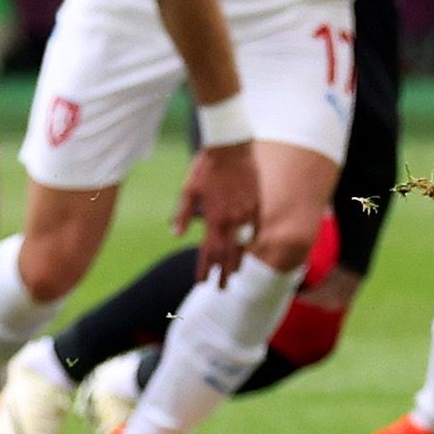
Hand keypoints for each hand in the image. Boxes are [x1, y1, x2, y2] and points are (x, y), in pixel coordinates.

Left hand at [175, 140, 260, 279]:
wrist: (231, 146)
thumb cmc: (206, 166)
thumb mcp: (189, 189)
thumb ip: (183, 214)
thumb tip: (177, 234)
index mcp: (213, 218)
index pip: (208, 251)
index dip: (204, 268)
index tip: (201, 282)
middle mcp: (232, 220)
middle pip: (227, 254)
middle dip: (223, 272)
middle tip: (220, 288)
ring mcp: (247, 213)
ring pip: (243, 244)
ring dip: (237, 261)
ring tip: (234, 273)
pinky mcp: (257, 205)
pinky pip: (255, 229)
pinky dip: (251, 242)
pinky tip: (250, 249)